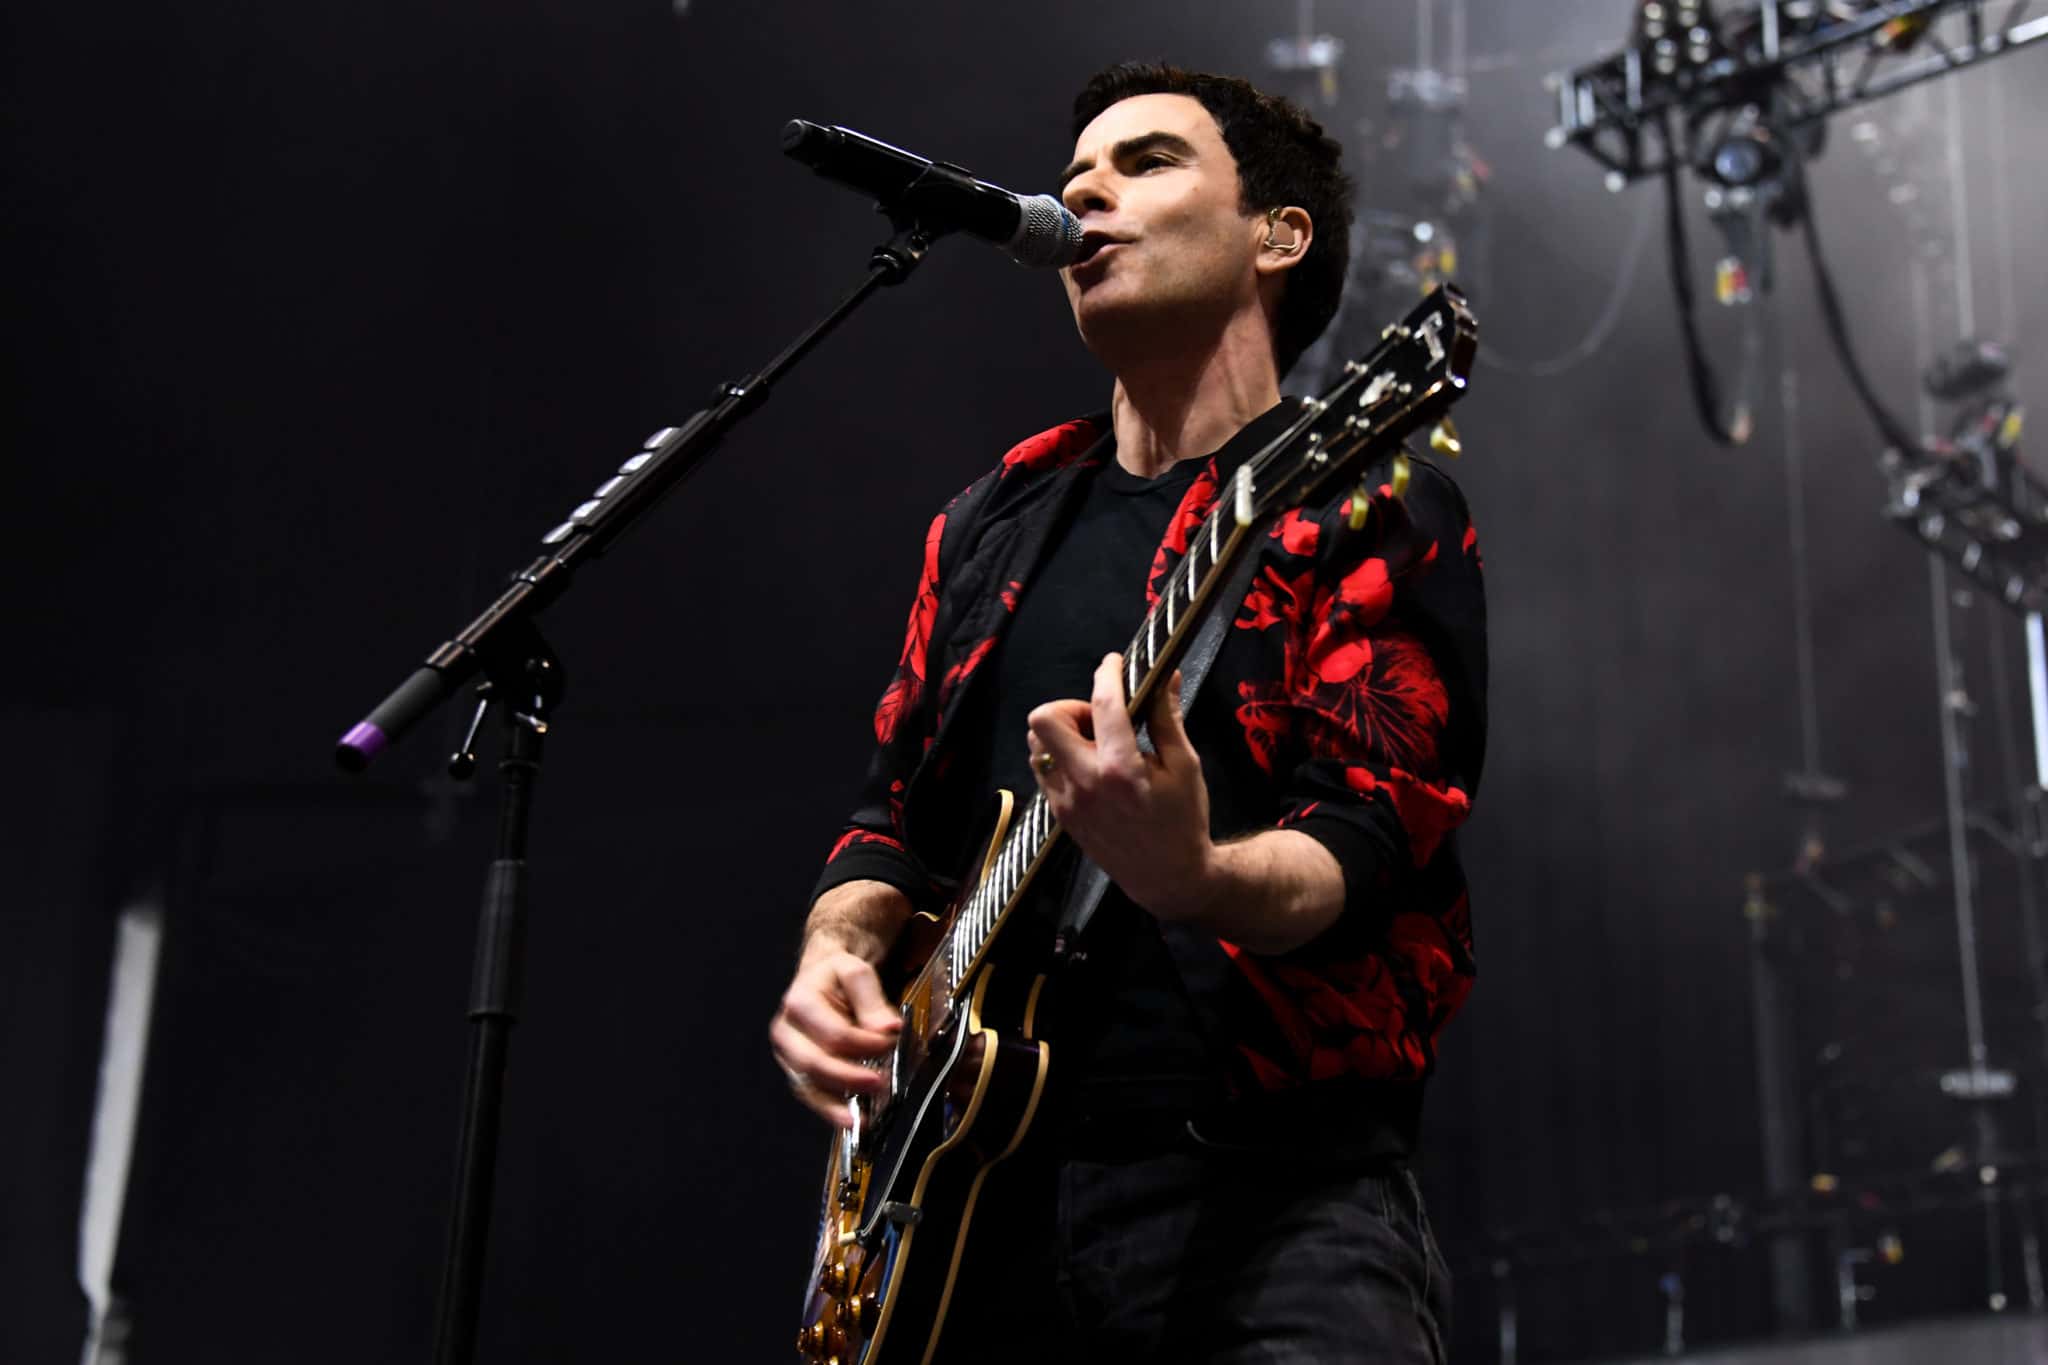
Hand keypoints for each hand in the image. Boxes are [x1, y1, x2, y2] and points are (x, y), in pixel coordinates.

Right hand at [768, 948, 901, 1126]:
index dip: (864, 1043)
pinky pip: (810, 1096)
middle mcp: (786, 1032)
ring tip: (861, 1116)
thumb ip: (872, 1001)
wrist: (819, 980)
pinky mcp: (796, 1072)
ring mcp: (787, 1055)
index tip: (889, 1043)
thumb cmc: (837, 978)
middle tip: (879, 1083)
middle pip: (814, 1063)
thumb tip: (888, 1029)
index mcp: (799, 1002)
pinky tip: (850, 1120)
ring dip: (836, 1103)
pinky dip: (829, 1111)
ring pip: (808, 1085)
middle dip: (848, 1077)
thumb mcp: (857, 974)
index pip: (834, 1033)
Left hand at [1025, 655, 1216, 922]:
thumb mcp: (1186, 766)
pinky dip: (1060, 755)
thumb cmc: (1183, 820)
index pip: (1102, 703)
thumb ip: (1167, 718)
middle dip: (1070, 706)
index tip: (1115, 662)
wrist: (1166, 876)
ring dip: (1062, 732)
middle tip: (1100, 718)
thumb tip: (1167, 675)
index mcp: (1119, 768)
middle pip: (1043, 719)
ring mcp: (1064, 799)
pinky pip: (1042, 768)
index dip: (1108, 673)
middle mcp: (1083, 781)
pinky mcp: (1058, 813)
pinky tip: (1089, 765)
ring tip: (1096, 743)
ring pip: (1037, 743)